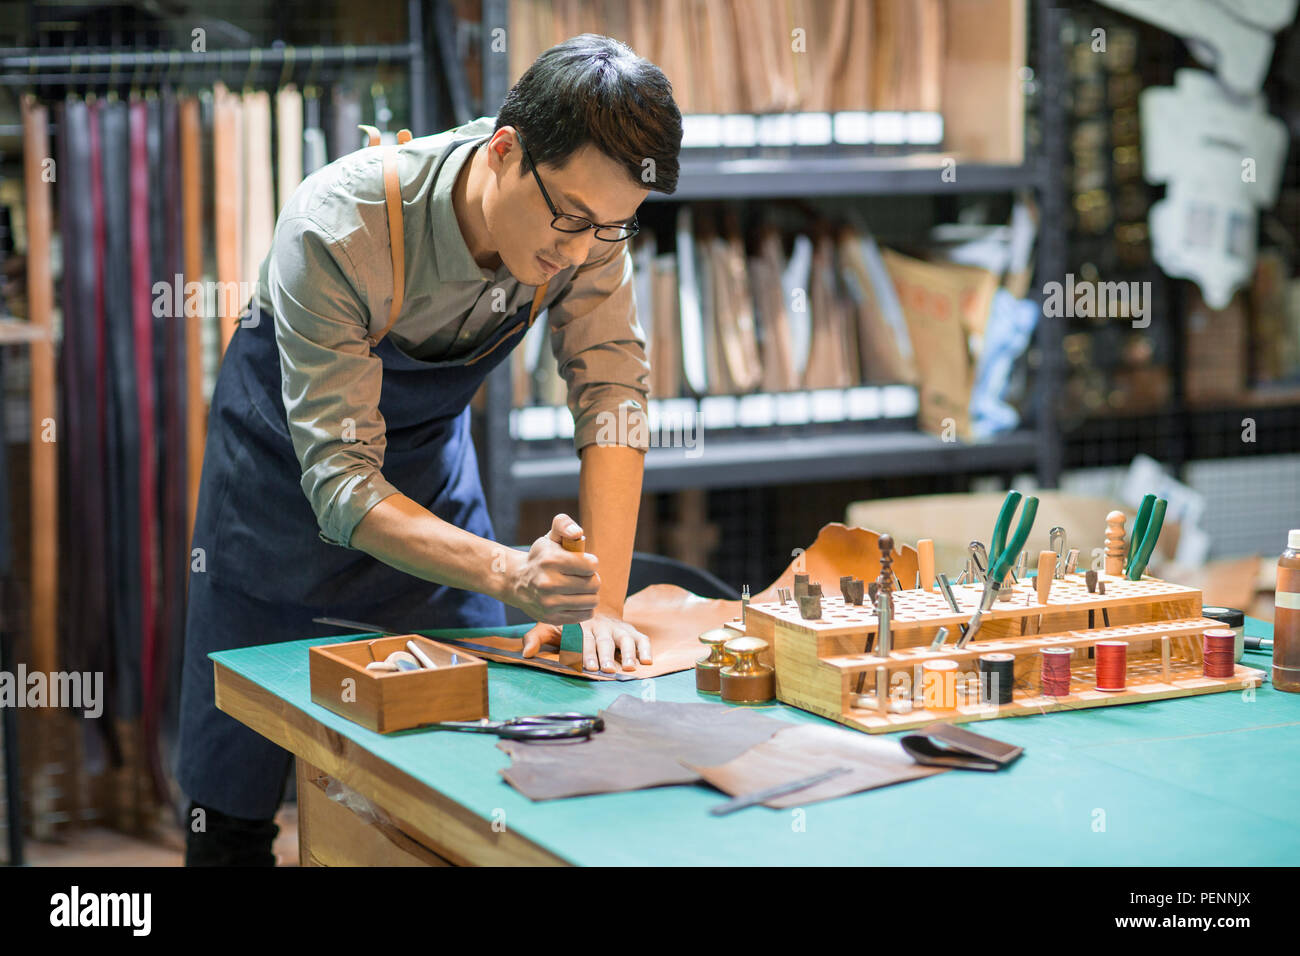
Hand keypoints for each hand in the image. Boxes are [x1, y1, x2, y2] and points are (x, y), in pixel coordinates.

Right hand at [505, 514, 600, 624]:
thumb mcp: (550, 537)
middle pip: (594, 584)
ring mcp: (549, 603)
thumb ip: (564, 525)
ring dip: (590, 594)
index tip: (582, 562)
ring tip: (580, 588)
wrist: (516, 581)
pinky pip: (585, 615)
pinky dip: (585, 607)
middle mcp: (548, 583)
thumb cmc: (541, 557)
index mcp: (551, 560)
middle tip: (582, 576)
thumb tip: (577, 533)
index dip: (590, 563)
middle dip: (592, 578)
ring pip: (592, 601)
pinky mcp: (552, 618)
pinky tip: (575, 599)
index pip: (591, 565)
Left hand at [522, 611, 652, 672]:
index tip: (588, 667)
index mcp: (580, 626)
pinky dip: (645, 648)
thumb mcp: (549, 626)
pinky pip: (641, 638)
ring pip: (624, 639)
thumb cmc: (567, 623)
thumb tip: (526, 653)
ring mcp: (616, 628)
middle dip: (606, 655)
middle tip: (607, 670)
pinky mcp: (629, 630)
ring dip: (627, 653)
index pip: (583, 640)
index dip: (586, 653)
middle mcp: (600, 626)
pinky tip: (647, 661)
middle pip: (604, 641)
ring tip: (629, 667)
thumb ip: (536, 638)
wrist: (586, 601)